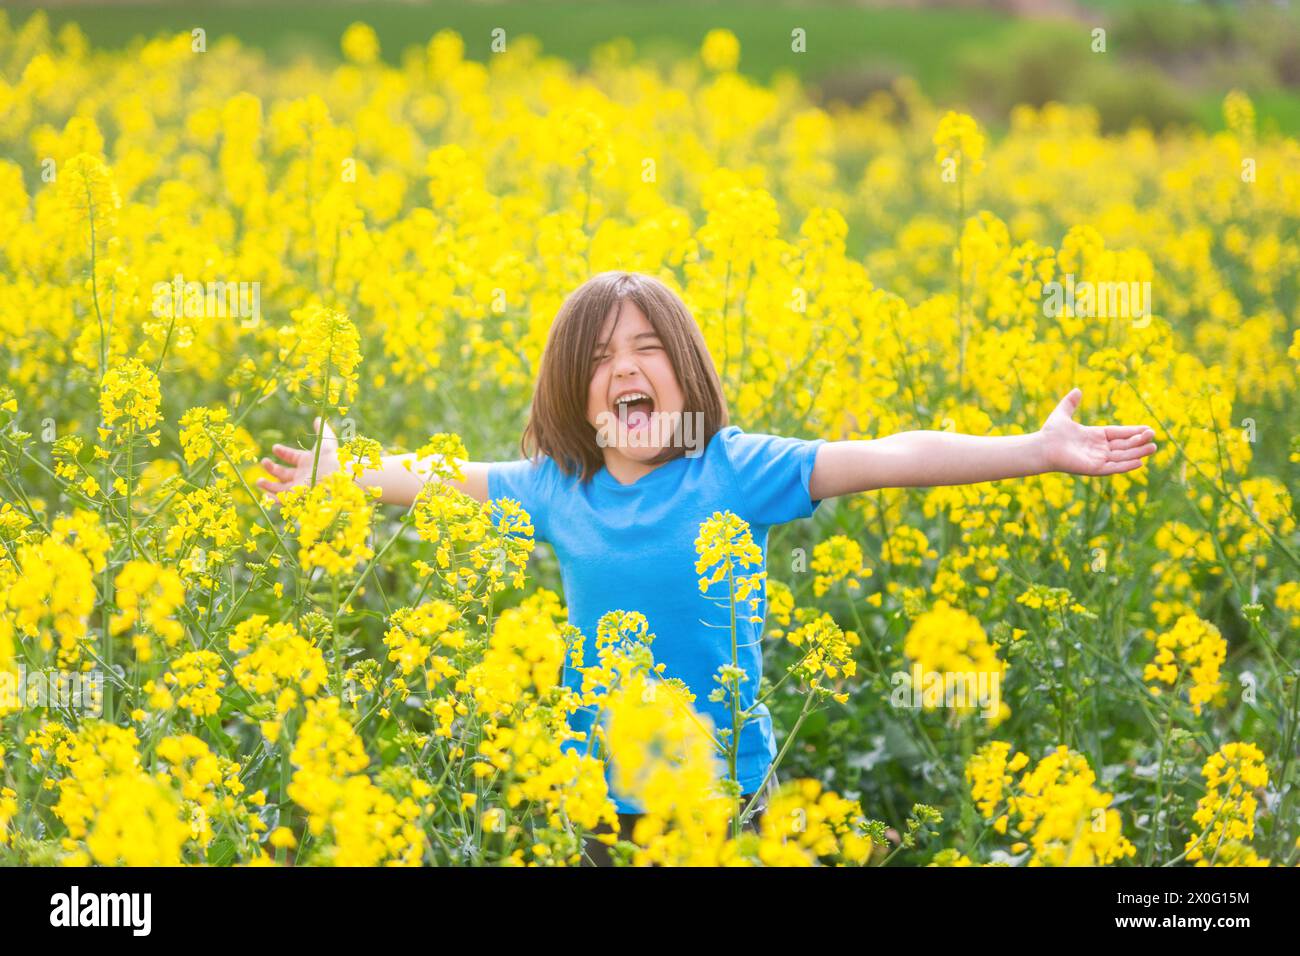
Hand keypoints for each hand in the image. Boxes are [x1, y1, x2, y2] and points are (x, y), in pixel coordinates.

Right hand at [256, 416, 340, 500]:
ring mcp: (299, 486)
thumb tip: (318, 418)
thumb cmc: (332, 457)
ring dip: (268, 486)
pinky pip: (282, 500)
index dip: (283, 453)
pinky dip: (273, 498)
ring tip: (259, 481)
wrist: (337, 474)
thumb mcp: (325, 440)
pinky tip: (265, 494)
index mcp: (307, 462)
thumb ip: (321, 430)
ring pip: (280, 488)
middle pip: (283, 473)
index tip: (275, 447)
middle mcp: (302, 475)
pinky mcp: (297, 496)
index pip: (292, 457)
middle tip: (264, 461)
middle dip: (271, 468)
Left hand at [1039, 388, 1156, 476]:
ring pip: (1122, 456)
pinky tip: (1139, 462)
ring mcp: (1097, 459)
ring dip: (1137, 453)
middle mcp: (1098, 449)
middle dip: (1139, 442)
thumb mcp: (1062, 414)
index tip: (1148, 428)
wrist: (1040, 447)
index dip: (1133, 431)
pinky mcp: (1093, 469)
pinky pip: (1113, 467)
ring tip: (1153, 448)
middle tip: (1154, 437)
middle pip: (1124, 445)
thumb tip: (1077, 390)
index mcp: (1095, 436)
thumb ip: (1070, 403)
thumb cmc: (1050, 433)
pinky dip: (1126, 465)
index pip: (1119, 433)